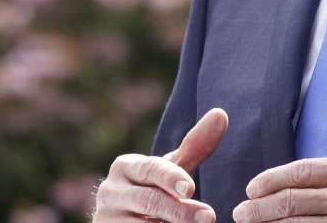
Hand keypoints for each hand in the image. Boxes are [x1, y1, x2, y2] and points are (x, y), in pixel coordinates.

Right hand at [92, 107, 229, 222]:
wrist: (123, 219)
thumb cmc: (155, 188)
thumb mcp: (172, 168)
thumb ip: (195, 146)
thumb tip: (221, 113)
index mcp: (125, 166)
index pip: (150, 169)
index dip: (171, 178)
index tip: (190, 189)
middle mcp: (110, 191)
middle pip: (148, 200)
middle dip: (180, 210)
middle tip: (209, 217)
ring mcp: (106, 217)